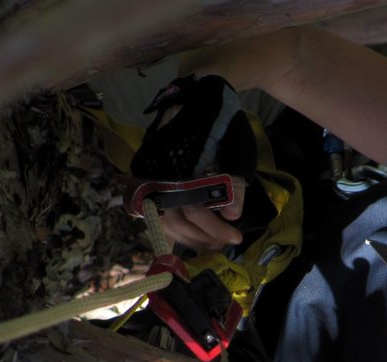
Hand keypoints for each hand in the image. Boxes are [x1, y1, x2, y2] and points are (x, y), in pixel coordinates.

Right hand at [131, 77, 254, 250]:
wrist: (200, 91)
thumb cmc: (221, 120)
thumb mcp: (236, 150)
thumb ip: (234, 182)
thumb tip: (232, 215)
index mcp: (177, 166)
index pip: (191, 210)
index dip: (214, 228)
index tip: (235, 236)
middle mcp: (157, 172)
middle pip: (175, 221)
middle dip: (203, 237)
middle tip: (225, 243)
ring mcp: (150, 174)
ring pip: (164, 219)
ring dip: (189, 236)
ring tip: (213, 241)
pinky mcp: (151, 176)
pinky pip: (158, 211)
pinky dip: (176, 226)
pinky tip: (195, 232)